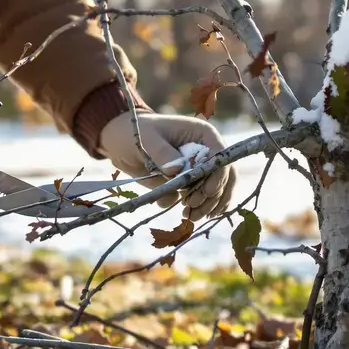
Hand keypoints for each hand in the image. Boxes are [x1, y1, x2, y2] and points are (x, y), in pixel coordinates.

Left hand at [98, 112, 236, 220]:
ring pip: (217, 191)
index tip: (206, 192)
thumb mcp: (146, 139)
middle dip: (212, 195)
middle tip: (190, 205)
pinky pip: (201, 200)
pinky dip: (197, 210)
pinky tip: (185, 215)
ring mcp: (199, 170)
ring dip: (207, 206)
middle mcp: (207, 153)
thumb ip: (162, 153)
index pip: (221, 156)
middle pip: (224, 177)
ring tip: (190, 216)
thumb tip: (177, 170)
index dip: (218, 175)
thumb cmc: (137, 132)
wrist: (123, 142)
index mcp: (203, 135)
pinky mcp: (189, 184)